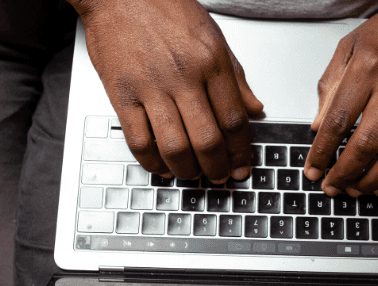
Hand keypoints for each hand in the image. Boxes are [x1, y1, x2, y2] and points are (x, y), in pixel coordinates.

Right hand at [69, 0, 262, 182]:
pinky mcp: (122, 93)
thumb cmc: (164, 8)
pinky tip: (160, 165)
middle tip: (218, 177)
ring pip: (175, 145)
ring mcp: (151, 86)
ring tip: (190, 174)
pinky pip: (139, 139)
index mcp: (211, 62)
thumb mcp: (212, 36)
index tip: (240, 165)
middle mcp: (184, 76)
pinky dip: (151, 161)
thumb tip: (255, 108)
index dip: (240, 151)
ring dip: (186, 170)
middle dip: (216, 168)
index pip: (234, 120)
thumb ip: (235, 76)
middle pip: (208, 139)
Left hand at [304, 0, 377, 196]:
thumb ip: (331, 83)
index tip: (312, 169)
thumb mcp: (352, 44)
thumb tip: (319, 125)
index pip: (338, 120)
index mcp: (367, 69)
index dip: (322, 151)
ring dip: (375, 179)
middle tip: (332, 186)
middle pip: (366, 143)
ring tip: (358, 189)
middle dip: (345, 172)